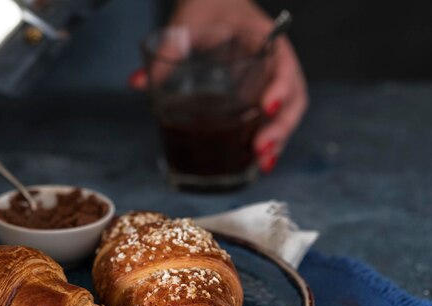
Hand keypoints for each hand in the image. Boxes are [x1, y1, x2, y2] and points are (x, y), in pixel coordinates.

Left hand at [129, 0, 307, 173]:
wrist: (216, 2)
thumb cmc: (208, 6)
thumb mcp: (189, 21)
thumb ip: (168, 48)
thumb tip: (137, 82)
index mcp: (264, 37)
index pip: (284, 63)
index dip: (282, 87)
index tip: (268, 107)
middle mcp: (274, 61)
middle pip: (293, 97)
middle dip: (281, 126)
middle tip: (260, 149)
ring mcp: (269, 79)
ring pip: (286, 112)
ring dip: (278, 140)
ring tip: (261, 164)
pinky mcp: (259, 93)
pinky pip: (271, 117)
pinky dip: (268, 139)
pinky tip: (256, 161)